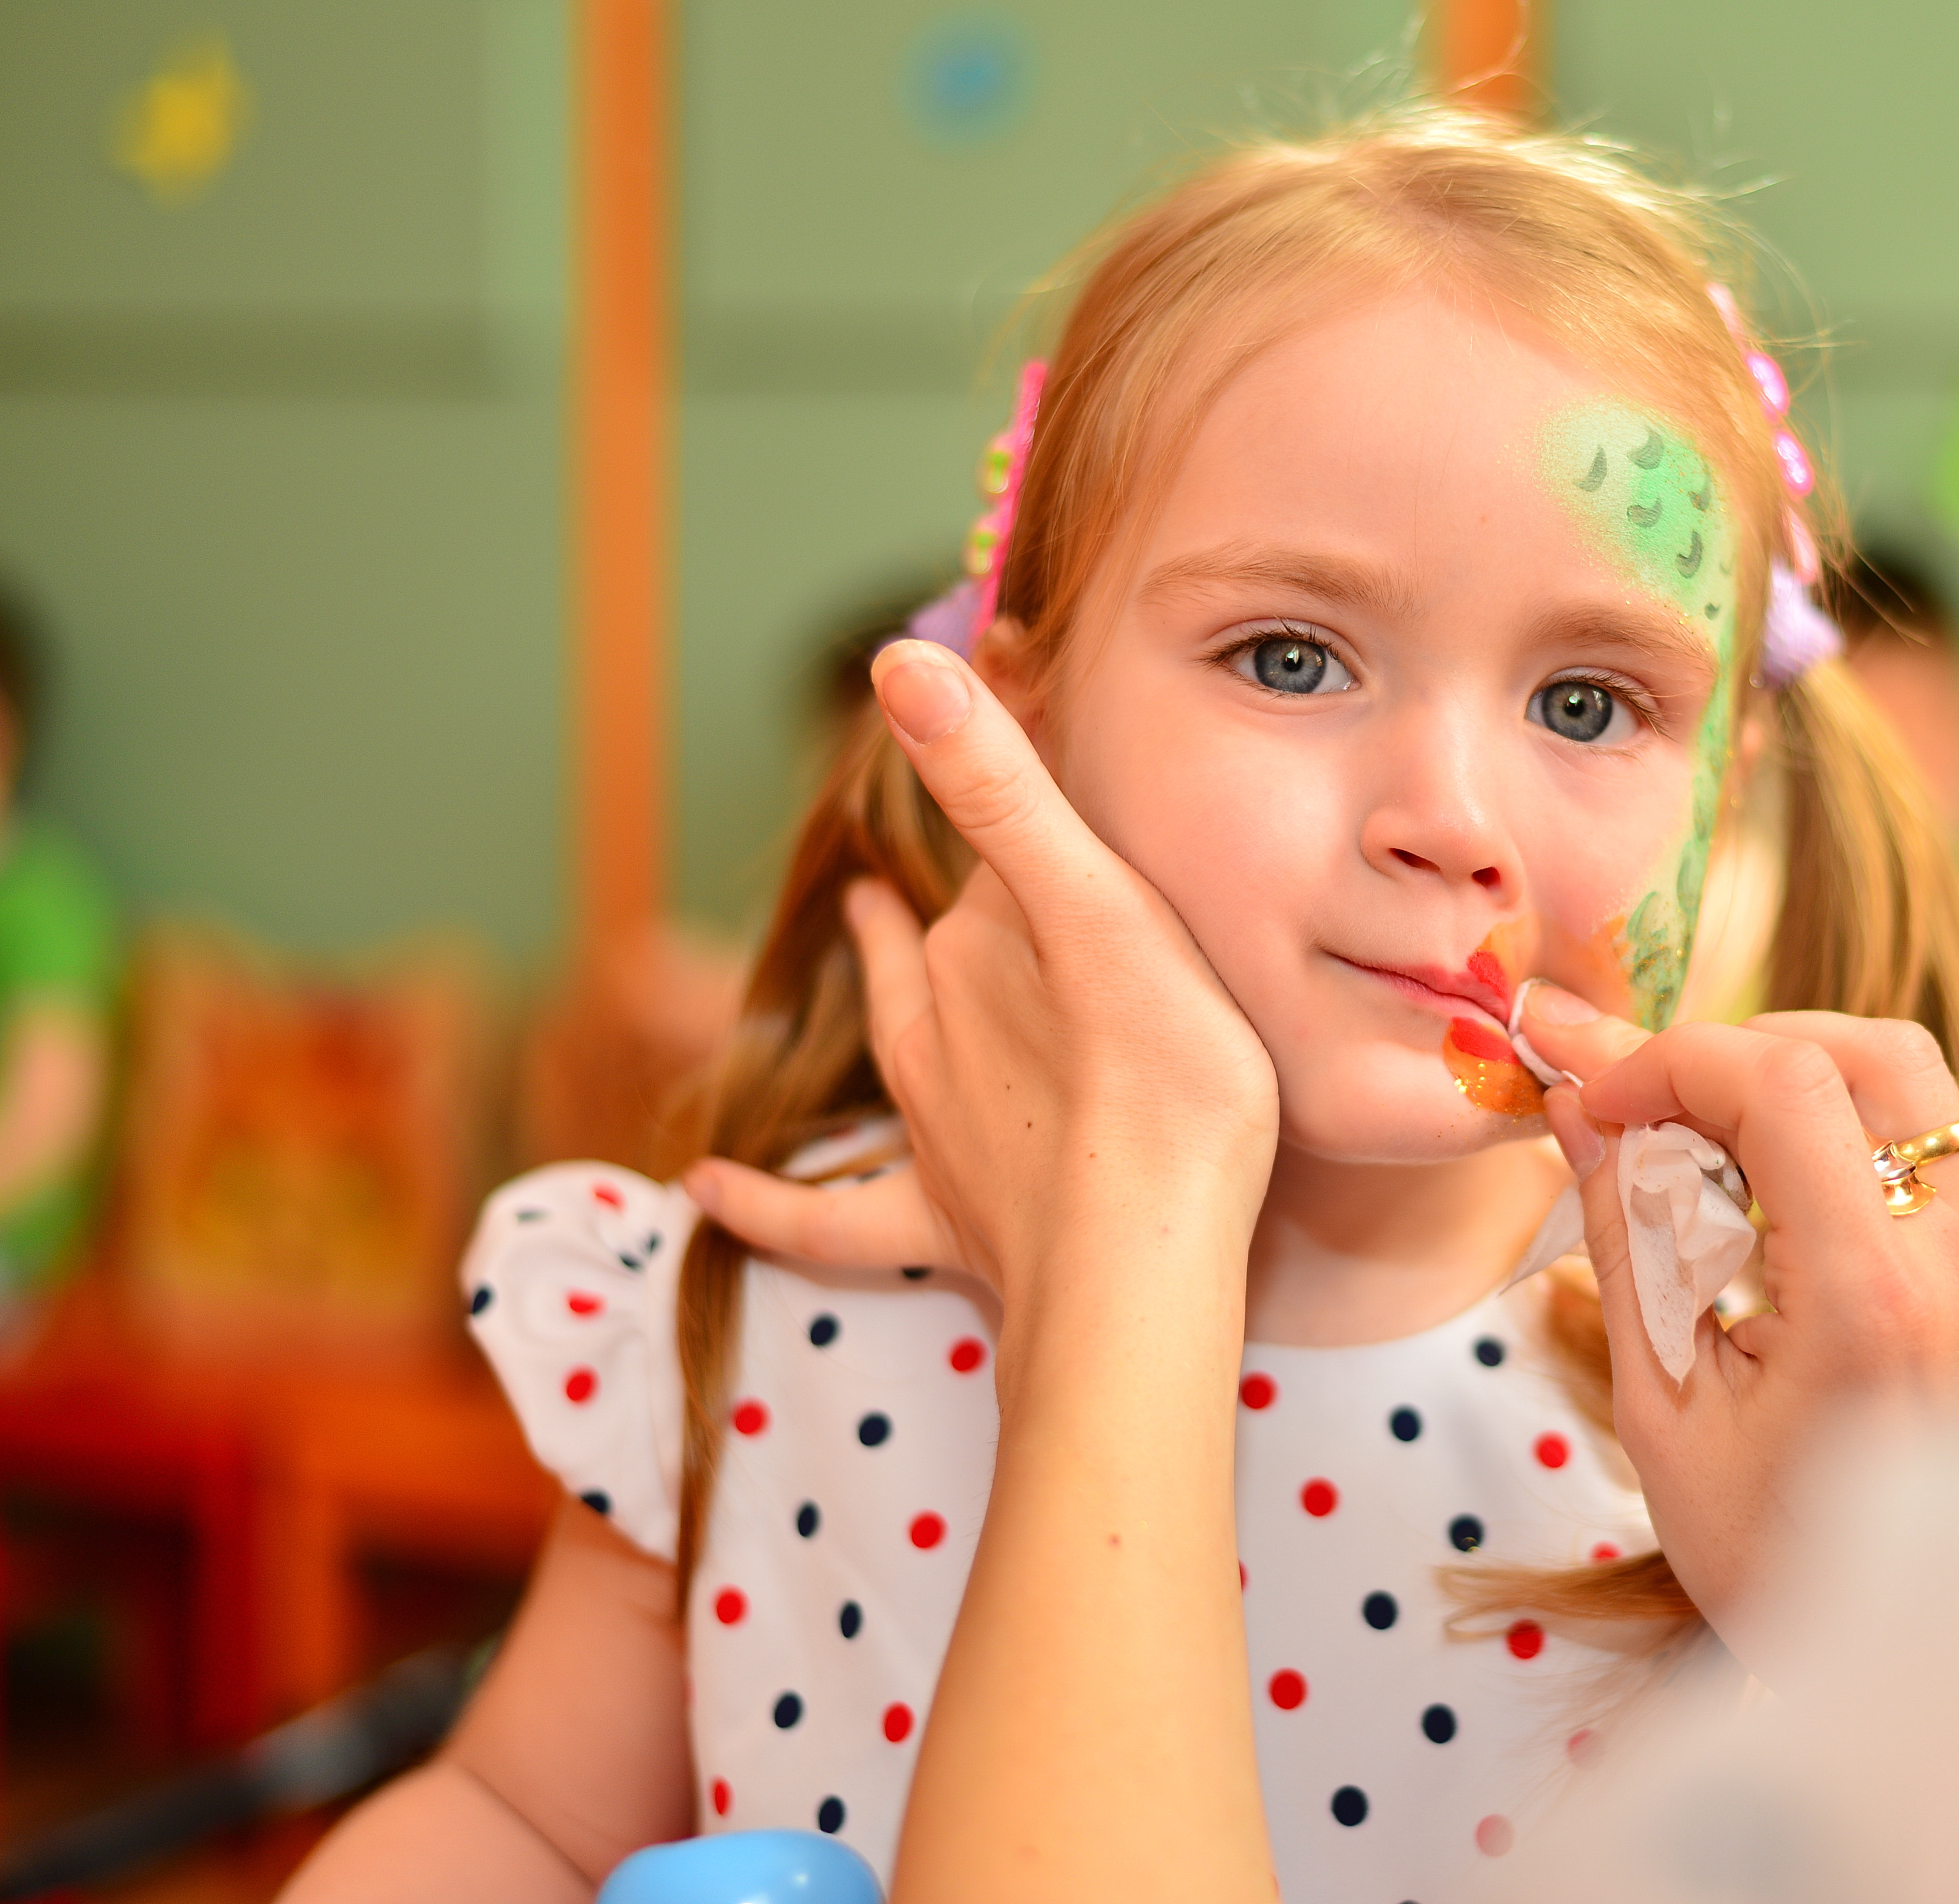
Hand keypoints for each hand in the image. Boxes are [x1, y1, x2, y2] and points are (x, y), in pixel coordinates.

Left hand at [683, 640, 1279, 1346]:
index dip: (1009, 807)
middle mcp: (941, 1025)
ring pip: (899, 1044)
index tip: (1012, 741)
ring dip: (889, 988)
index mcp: (982, 945)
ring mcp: (936, 1127)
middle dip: (960, 906)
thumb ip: (1002, 787)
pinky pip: (831, 1218)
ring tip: (872, 927)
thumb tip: (899, 661)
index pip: (993, 858)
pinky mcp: (940, 1223)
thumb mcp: (1099, 907)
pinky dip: (765, 1203)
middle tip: (973, 861)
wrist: (1140, 1261)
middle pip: (946, 946)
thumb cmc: (1157, 1080)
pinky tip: (707, 1188)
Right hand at [1519, 989, 1958, 1633]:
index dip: (1675, 1058)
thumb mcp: (1663, 1410)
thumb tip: (1582, 1107)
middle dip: (1742, 1048)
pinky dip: (1835, 1128)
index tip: (1602, 1098)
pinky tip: (1762, 1192)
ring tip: (1703, 1146)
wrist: (1906, 1656)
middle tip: (1655, 1109)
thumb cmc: (1771, 1556)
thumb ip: (1626, 1237)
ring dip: (1793, 1078)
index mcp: (1871, 1298)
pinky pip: (1919, 1142)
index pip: (1783, 1082)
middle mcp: (1955, 1258)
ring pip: (1906, 1083)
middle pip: (1867, 1050)